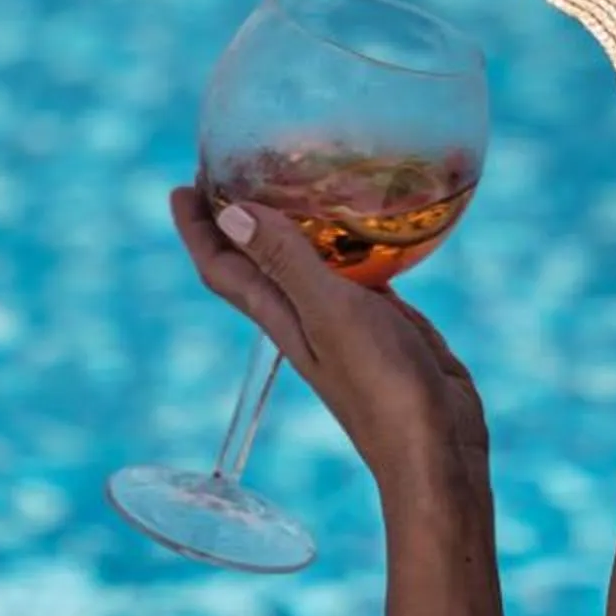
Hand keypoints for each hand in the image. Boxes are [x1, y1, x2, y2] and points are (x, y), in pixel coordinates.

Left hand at [171, 184, 491, 502]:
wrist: (435, 448)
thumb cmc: (381, 384)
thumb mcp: (329, 314)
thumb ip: (287, 262)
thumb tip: (231, 213)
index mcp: (281, 317)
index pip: (223, 268)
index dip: (197, 230)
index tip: (181, 186)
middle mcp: (304, 317)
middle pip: (255, 262)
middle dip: (237, 219)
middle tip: (234, 167)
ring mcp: (343, 321)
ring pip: (305, 264)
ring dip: (292, 227)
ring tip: (296, 179)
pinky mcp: (383, 321)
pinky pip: (354, 271)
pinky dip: (348, 243)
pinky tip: (367, 221)